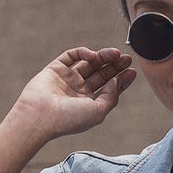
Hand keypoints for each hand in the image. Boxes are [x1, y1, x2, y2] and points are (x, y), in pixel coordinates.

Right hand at [9, 46, 136, 140]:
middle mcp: (79, 92)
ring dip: (103, 57)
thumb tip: (116, 80)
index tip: (132, 71)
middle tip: (127, 58)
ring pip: (89, 63)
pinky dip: (83, 53)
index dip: (121, 80)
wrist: (41, 116)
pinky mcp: (55, 69)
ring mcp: (68, 79)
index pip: (109, 89)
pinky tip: (93, 55)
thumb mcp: (99, 111)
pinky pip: (71, 56)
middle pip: (102, 74)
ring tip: (115, 53)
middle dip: (115, 66)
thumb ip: (111, 96)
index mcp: (90, 104)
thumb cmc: (69, 119)